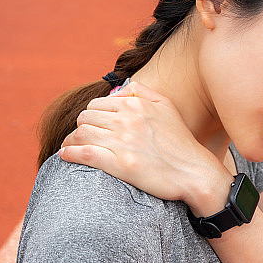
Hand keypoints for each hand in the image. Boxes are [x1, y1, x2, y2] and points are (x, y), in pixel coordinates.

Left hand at [60, 82, 229, 210]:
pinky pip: (85, 153)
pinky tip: (66, 156)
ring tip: (71, 148)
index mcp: (136, 105)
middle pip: (85, 118)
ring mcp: (124, 142)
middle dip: (81, 128)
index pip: (97, 105)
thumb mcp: (167, 107)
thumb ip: (143, 92)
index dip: (91, 117)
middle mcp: (128, 120)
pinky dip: (70, 153)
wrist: (195, 173)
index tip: (92, 128)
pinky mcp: (122, 164)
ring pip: (81, 134)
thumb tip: (120, 89)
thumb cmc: (181, 143)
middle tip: (82, 139)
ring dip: (71, 141)